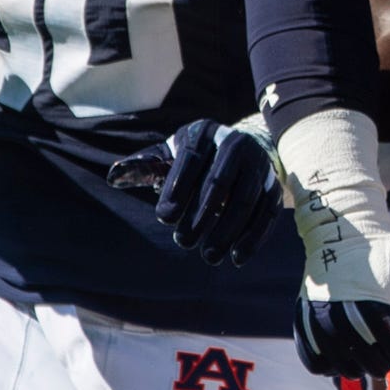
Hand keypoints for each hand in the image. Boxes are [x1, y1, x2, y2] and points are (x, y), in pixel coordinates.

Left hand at [107, 118, 282, 266]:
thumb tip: (114, 177)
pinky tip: (237, 257)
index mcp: (205, 133)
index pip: (191, 159)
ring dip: (227, 230)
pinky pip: (268, 212)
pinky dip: (254, 236)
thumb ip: (144, 167)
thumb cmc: (194, 158)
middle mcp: (237, 144)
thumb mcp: (169, 155)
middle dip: (201, 215)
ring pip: (246, 199)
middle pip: (219, 182)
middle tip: (183, 242)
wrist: (242, 151)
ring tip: (209, 256)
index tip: (164, 218)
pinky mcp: (275, 186)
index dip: (177, 188)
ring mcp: (260, 165)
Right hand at [278, 109, 389, 377]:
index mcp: (377, 309)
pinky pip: (319, 366)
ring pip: (350, 371)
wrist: (344, 235)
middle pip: (378, 367)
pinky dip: (336, 362)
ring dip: (366, 360)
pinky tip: (349, 345)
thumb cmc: (389, 257)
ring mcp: (320, 326)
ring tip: (371, 336)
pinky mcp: (304, 327)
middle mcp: (344, 322)